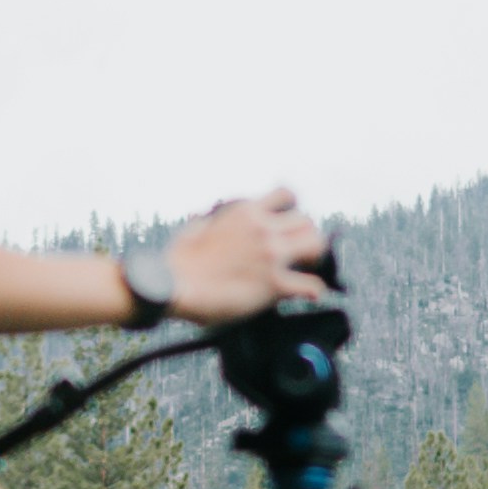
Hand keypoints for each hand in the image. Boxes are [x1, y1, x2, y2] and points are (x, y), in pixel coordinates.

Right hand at [158, 187, 328, 325]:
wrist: (171, 284)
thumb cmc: (178, 260)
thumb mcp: (199, 226)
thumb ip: (217, 222)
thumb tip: (213, 222)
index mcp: (246, 212)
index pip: (286, 195)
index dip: (292, 210)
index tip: (286, 223)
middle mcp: (263, 229)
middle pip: (307, 221)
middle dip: (304, 235)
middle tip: (297, 250)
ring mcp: (271, 255)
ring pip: (316, 245)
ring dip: (313, 257)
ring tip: (304, 267)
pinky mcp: (273, 284)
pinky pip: (311, 285)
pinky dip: (312, 290)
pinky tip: (307, 294)